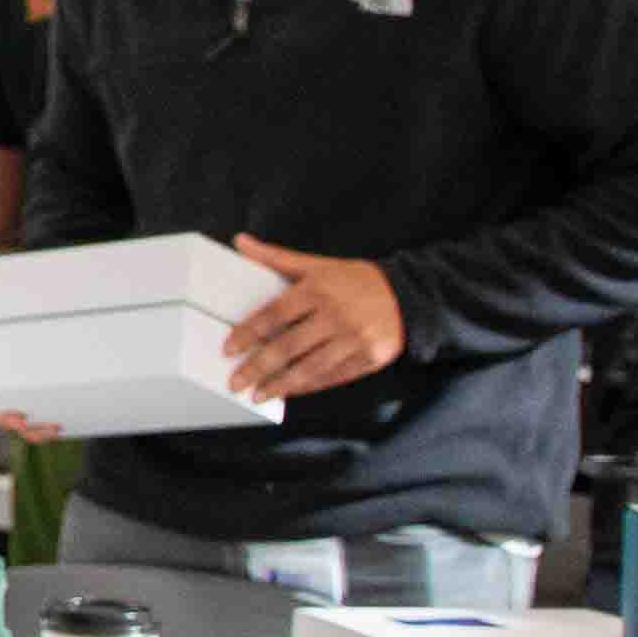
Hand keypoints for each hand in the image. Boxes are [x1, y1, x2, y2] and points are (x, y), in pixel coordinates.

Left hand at [222, 238, 406, 397]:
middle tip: (236, 382)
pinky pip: (333, 377)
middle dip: (258, 367)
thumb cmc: (354, 280)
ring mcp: (355, 339)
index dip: (248, 334)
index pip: (273, 315)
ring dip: (281, 384)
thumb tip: (240, 242)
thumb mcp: (317, 265)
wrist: (409, 295)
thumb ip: (276, 258)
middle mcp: (335, 315)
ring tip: (259, 394)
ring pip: (310, 367)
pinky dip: (309, 386)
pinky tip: (290, 391)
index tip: (228, 350)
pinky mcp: (369, 358)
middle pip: (288, 346)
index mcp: (318, 290)